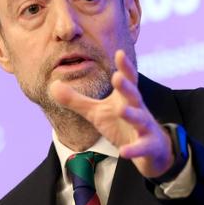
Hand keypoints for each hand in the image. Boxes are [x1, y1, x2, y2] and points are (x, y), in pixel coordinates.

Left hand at [50, 50, 174, 177]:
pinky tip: (124, 152)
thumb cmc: (121, 124)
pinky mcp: (148, 146)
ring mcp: (145, 127)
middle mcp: (138, 109)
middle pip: (133, 95)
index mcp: (126, 98)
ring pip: (140, 119)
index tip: (119, 53)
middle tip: (117, 76)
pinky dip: (133, 149)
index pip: (127, 79)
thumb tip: (53, 85)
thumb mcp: (97, 112)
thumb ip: (77, 100)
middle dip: (126, 86)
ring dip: (132, 114)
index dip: (124, 66)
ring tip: (121, 110)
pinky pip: (141, 147)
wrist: (150, 149)